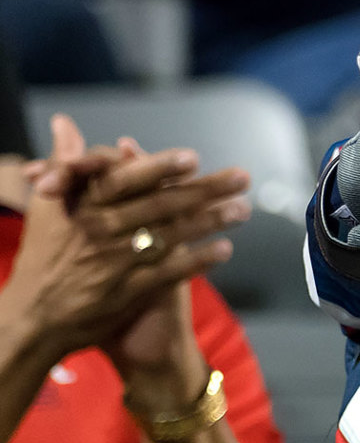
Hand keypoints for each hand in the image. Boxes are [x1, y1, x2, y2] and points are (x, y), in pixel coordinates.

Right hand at [14, 115, 249, 383]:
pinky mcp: (128, 292)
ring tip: (242, 208)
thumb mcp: (46, 208)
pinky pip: (169, 273)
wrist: (33, 319)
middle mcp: (101, 232)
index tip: (193, 157)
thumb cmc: (43, 256)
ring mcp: (117, 263)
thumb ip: (65, 166)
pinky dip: (198, 261)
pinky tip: (224, 249)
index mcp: (82, 207)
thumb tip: (64, 124)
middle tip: (241, 177)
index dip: (159, 168)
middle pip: (160, 204)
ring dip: (210, 221)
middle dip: (204, 190)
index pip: (126, 180)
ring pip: (171, 236)